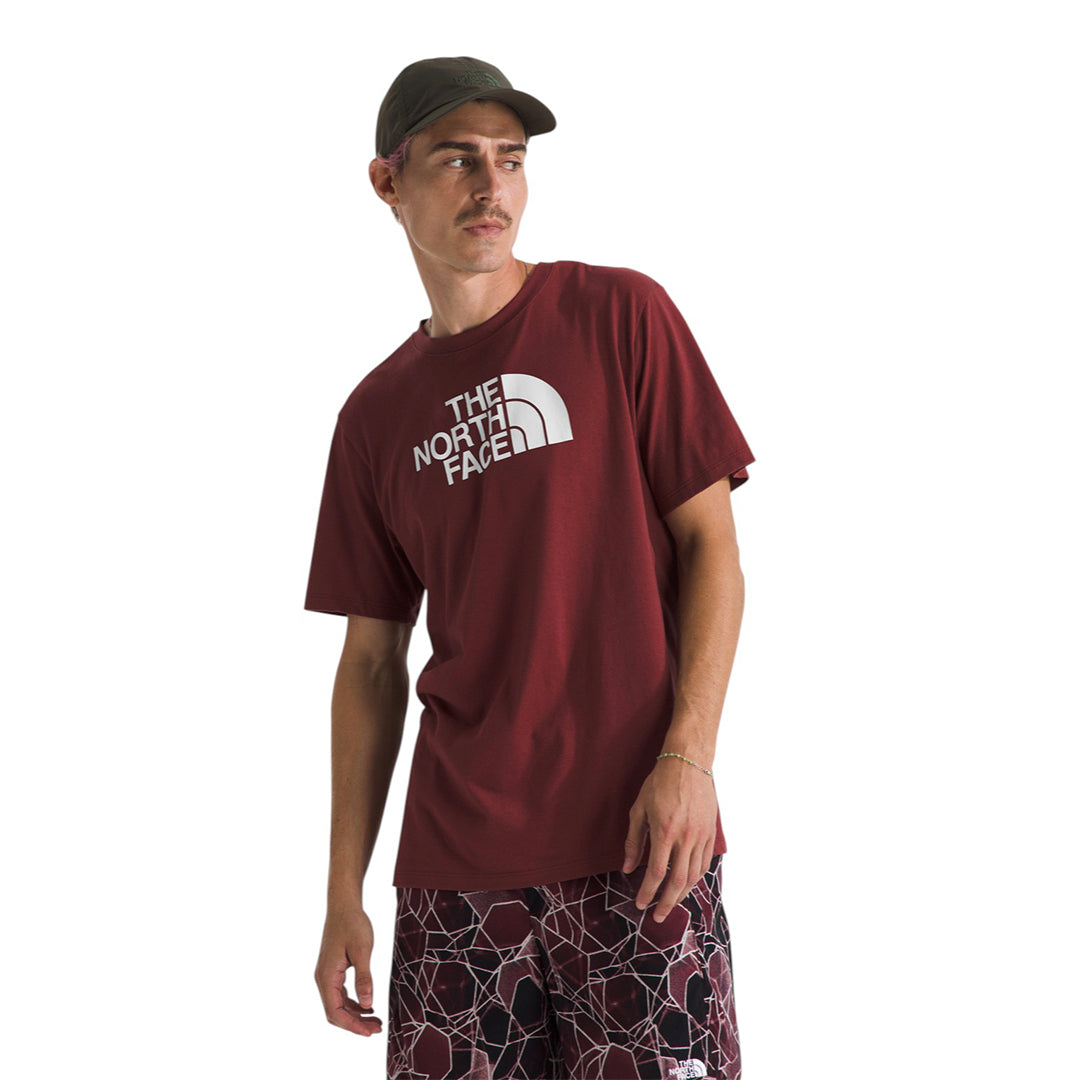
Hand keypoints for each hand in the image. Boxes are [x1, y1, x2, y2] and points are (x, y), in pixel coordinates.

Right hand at [314, 901, 383, 1036]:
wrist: (344, 904)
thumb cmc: (353, 924)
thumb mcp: (362, 950)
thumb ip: (364, 978)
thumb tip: (368, 1004)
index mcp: (327, 976)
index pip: (335, 1012)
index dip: (352, 1026)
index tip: (370, 1032)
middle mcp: (323, 978)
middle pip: (335, 1012)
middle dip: (355, 1024)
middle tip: (377, 1029)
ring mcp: (326, 974)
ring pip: (338, 1004)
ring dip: (356, 1015)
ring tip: (376, 1020)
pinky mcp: (333, 970)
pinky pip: (340, 994)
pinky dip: (353, 1003)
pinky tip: (368, 1005)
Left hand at [623, 756, 716, 922]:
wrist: (688, 763)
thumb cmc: (660, 783)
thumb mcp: (639, 809)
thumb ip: (634, 841)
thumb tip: (628, 868)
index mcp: (665, 831)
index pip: (657, 873)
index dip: (647, 892)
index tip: (640, 903)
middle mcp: (686, 837)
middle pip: (678, 881)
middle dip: (667, 903)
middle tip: (656, 917)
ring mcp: (701, 836)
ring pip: (694, 876)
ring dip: (682, 895)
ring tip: (670, 904)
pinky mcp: (710, 834)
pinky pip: (704, 863)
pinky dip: (695, 879)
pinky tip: (686, 885)